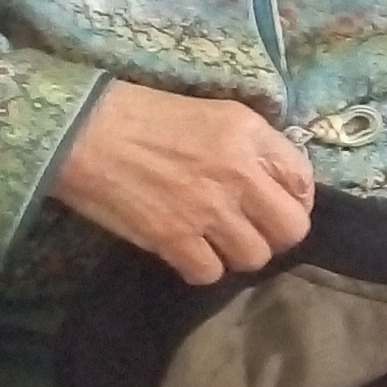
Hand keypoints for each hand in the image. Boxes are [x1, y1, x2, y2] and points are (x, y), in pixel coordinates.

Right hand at [48, 80, 314, 283]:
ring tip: (218, 239)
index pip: (304, 182)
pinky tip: (189, 249)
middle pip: (291, 231)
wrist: (82, 132)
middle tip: (252, 228)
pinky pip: (211, 274)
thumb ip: (257, 145)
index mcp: (250, 136)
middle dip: (276, 233)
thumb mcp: (216, 112)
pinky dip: (202, 267)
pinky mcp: (174, 240)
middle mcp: (239, 175)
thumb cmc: (145, 115)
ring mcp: (208, 212)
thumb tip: (283, 180)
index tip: (274, 203)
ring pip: (254, 258)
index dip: (294, 198)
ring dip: (238, 252)